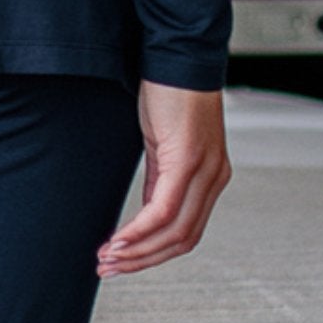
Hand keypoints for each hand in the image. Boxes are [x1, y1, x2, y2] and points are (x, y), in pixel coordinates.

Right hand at [96, 81, 229, 276]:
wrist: (178, 53)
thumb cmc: (170, 89)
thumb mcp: (164, 141)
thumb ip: (161, 177)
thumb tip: (150, 212)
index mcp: (211, 175)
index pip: (186, 231)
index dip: (154, 252)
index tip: (123, 260)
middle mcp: (214, 178)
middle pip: (182, 240)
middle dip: (143, 261)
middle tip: (109, 268)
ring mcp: (205, 171)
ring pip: (174, 232)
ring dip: (137, 251)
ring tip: (107, 258)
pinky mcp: (188, 160)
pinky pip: (164, 209)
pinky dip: (138, 230)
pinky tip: (118, 239)